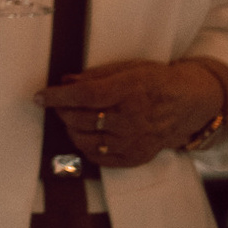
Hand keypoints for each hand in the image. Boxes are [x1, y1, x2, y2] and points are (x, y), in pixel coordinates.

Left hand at [37, 59, 224, 168]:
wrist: (189, 103)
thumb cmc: (154, 81)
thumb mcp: (128, 68)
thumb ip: (95, 76)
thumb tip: (64, 81)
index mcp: (129, 92)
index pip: (84, 96)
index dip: (57, 97)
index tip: (39, 97)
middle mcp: (132, 120)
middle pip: (82, 120)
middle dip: (62, 112)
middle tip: (59, 105)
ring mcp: (135, 141)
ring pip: (87, 142)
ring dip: (71, 130)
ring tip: (72, 119)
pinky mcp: (138, 156)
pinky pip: (102, 158)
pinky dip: (87, 148)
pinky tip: (86, 135)